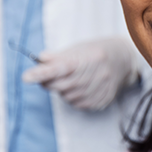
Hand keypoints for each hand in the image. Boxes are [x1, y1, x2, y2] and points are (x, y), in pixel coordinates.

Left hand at [22, 37, 138, 110]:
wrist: (125, 60)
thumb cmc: (98, 51)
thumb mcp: (80, 47)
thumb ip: (59, 55)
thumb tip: (40, 60)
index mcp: (90, 58)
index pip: (62, 67)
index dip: (43, 73)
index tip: (26, 76)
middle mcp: (97, 75)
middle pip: (61, 85)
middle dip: (49, 81)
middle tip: (47, 74)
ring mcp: (100, 90)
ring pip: (67, 96)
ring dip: (62, 89)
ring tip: (72, 78)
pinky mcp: (101, 101)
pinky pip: (77, 103)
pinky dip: (72, 96)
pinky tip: (80, 86)